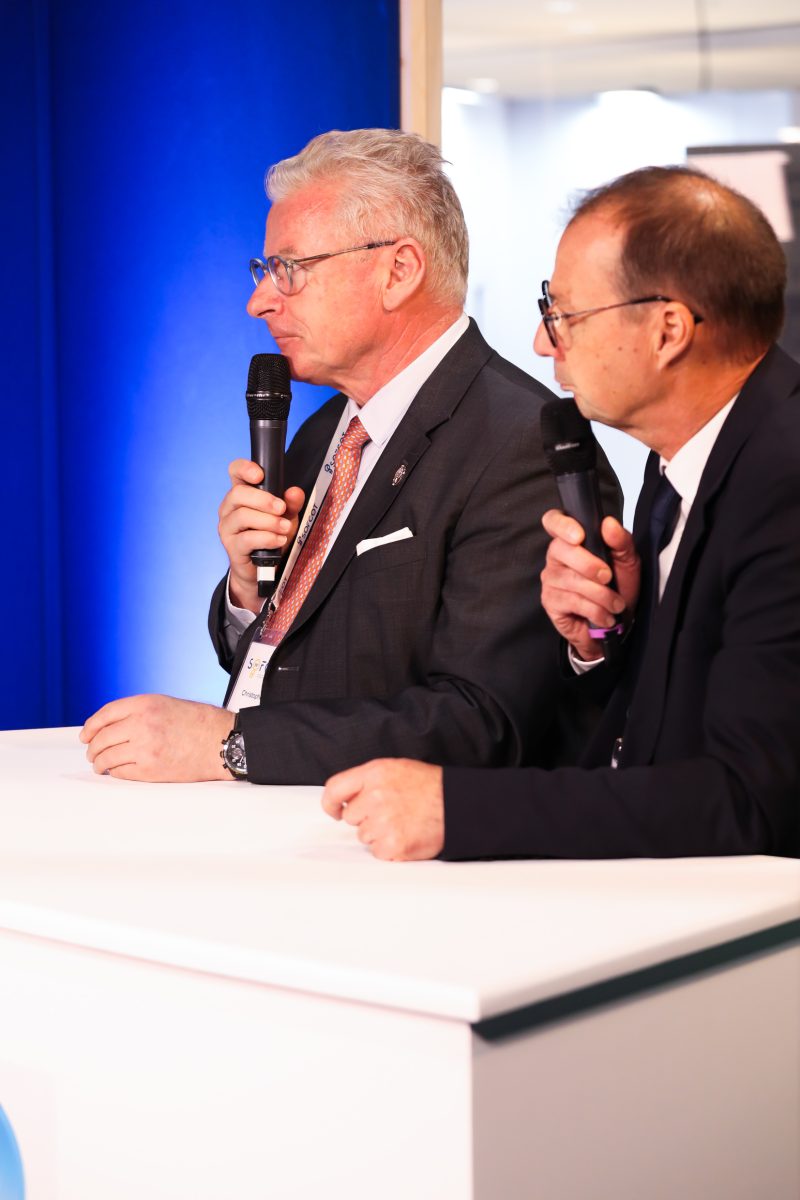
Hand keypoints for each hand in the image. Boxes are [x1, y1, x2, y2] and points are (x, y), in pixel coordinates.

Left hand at [80, 694, 233, 781]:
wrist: (220, 741)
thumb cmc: (198, 722)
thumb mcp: (165, 704)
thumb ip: (137, 711)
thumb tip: (109, 726)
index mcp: (145, 704)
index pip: (105, 715)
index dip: (90, 727)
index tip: (85, 735)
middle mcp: (142, 724)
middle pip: (102, 738)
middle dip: (93, 748)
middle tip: (92, 753)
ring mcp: (145, 748)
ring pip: (107, 758)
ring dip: (99, 763)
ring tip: (100, 765)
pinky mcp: (151, 770)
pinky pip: (120, 773)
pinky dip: (114, 773)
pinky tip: (116, 771)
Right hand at [218, 459, 304, 611]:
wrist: (263, 567)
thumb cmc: (270, 536)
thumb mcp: (285, 516)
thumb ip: (291, 503)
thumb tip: (295, 492)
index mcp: (241, 494)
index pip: (235, 471)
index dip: (244, 468)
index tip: (260, 475)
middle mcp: (229, 508)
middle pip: (238, 493)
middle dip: (264, 500)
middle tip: (282, 508)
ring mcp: (228, 527)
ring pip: (243, 516)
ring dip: (268, 522)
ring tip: (284, 528)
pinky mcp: (231, 546)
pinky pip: (247, 538)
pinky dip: (267, 538)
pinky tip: (278, 540)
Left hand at [322, 759, 444, 860]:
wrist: (458, 805)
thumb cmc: (431, 787)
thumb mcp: (396, 769)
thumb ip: (368, 780)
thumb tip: (346, 797)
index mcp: (374, 773)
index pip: (334, 789)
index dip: (330, 803)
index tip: (335, 811)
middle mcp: (375, 796)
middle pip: (351, 816)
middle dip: (366, 817)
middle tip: (391, 811)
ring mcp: (383, 822)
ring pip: (364, 836)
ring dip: (379, 833)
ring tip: (403, 821)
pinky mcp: (393, 845)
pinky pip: (377, 852)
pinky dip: (390, 848)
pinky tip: (407, 834)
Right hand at [540, 510, 639, 661]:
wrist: (617, 621)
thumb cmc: (618, 586)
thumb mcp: (627, 561)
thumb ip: (621, 540)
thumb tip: (609, 523)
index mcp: (571, 539)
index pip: (554, 520)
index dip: (562, 525)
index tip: (579, 537)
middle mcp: (556, 557)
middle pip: (562, 550)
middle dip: (590, 566)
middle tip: (608, 577)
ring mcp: (551, 579)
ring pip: (571, 580)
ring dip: (601, 595)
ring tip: (615, 604)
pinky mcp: (550, 602)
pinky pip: (572, 601)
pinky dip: (595, 611)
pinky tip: (604, 616)